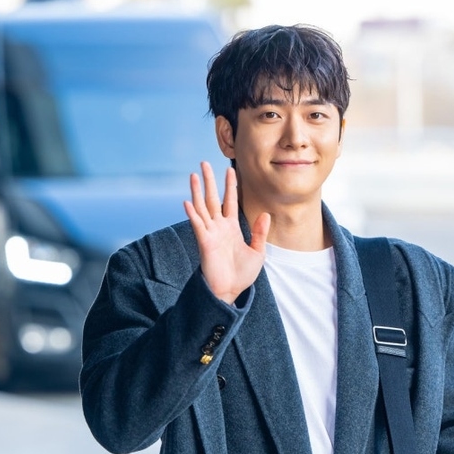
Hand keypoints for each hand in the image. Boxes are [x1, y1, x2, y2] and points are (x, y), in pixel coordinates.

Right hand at [183, 162, 269, 303]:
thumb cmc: (241, 274)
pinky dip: (192, 213)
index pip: (230, 201)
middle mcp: (218, 227)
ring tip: (194, 174)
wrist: (230, 291)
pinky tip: (187, 201)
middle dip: (209, 181)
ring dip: (197, 191)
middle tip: (205, 162)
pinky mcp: (204, 242)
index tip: (230, 169)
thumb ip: (259, 233)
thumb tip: (265, 214)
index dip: (230, 185)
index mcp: (231, 228)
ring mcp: (210, 233)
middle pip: (212, 198)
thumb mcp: (257, 252)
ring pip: (202, 207)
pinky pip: (197, 224)